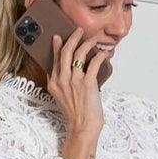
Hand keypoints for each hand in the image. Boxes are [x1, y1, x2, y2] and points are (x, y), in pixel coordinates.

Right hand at [46, 31, 105, 150]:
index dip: (57, 46)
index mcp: (54, 83)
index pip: (54, 59)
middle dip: (73, 38)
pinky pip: (94, 63)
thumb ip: (60, 83)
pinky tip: (103, 53)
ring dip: (88, 43)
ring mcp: (74, 81)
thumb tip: (65, 70)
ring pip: (79, 54)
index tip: (58, 37)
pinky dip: (100, 55)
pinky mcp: (88, 83)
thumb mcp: (61, 97)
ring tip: (94, 39)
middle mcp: (62, 80)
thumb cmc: (75, 114)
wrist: (82, 127)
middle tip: (79, 31)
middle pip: (65, 51)